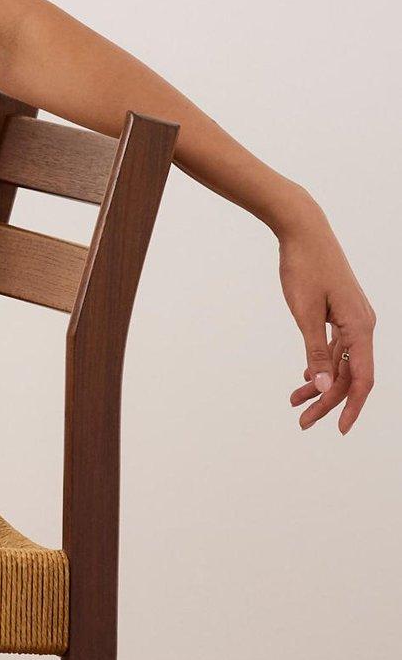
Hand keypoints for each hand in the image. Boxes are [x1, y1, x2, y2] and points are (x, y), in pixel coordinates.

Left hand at [277, 201, 375, 432]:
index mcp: (360, 327)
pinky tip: (306, 376)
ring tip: (296, 401)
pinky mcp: (342, 311)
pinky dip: (322, 363)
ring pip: (342, 361)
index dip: (352, 406)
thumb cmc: (303, 268)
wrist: (303, 230)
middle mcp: (364, 324)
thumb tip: (324, 386)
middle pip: (350, 374)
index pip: (362, 378)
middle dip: (327, 400)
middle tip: (302, 421)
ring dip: (321, 383)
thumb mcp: (304, 313)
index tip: (338, 429)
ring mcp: (354, 318)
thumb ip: (315, 351)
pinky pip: (337, 346)